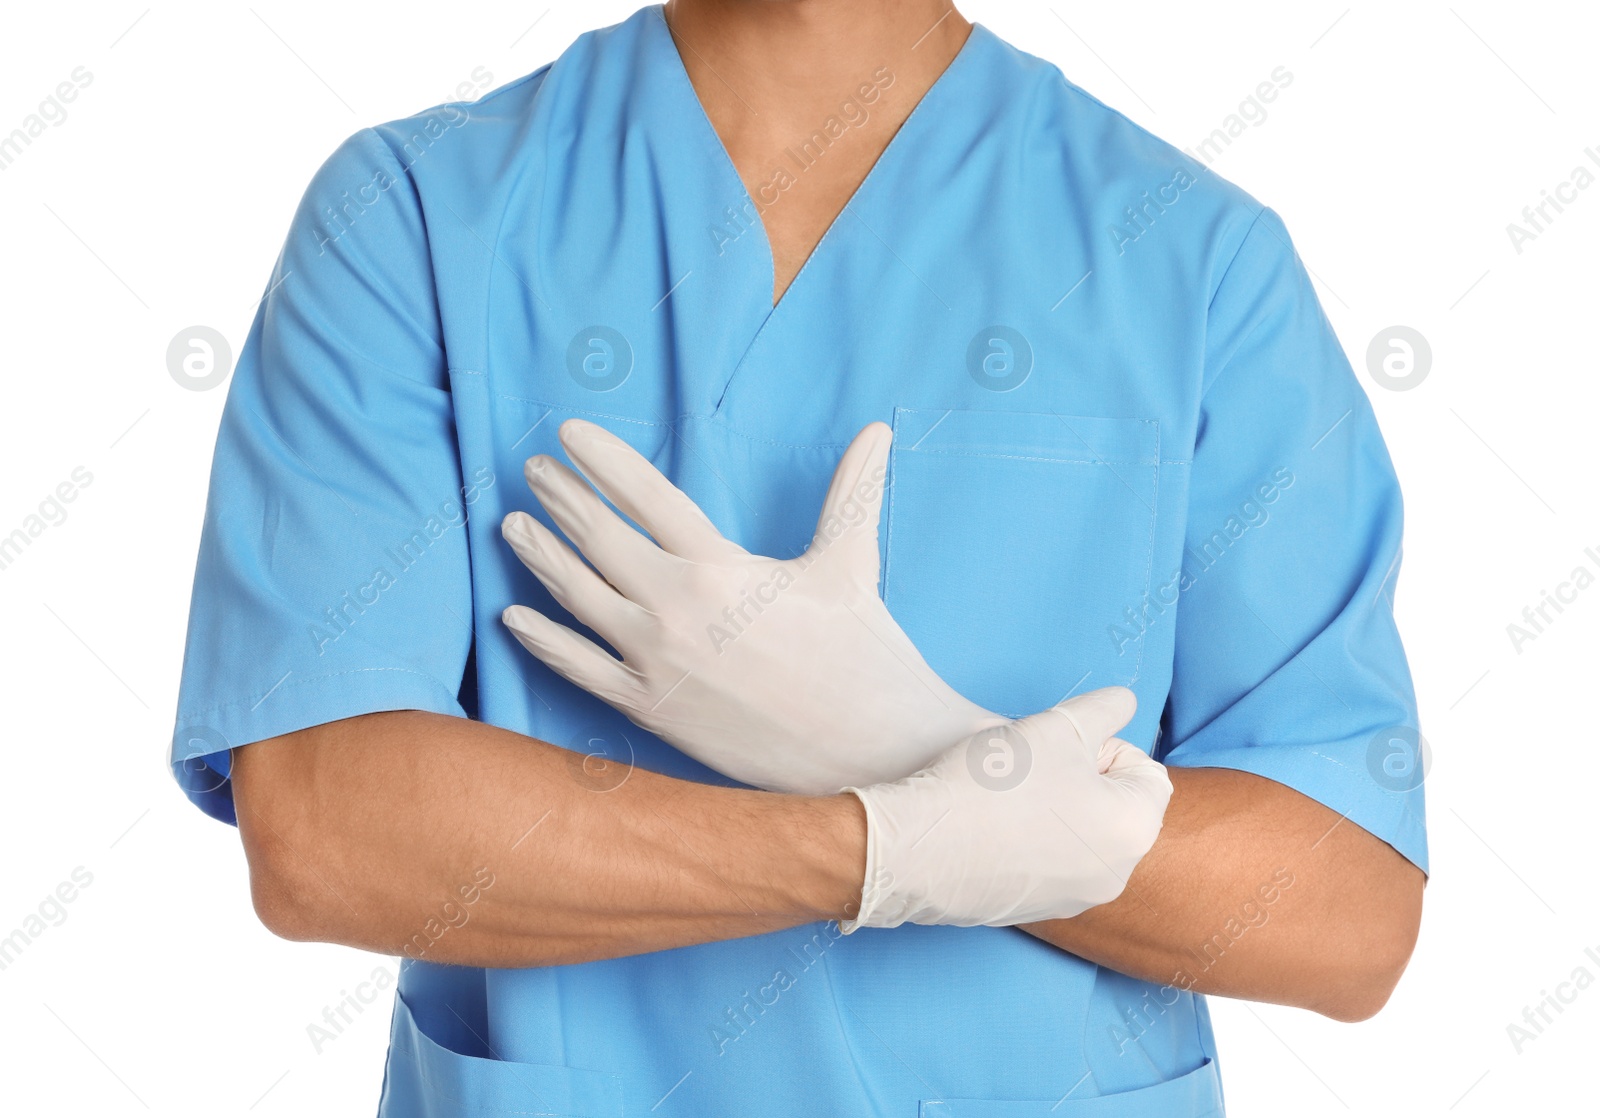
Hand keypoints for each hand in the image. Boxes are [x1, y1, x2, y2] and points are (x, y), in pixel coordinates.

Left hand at [501, 419, 1000, 794]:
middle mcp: (677, 609)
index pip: (646, 496)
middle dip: (561, 498)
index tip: (569, 433)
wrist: (869, 753)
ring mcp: (657, 662)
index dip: (603, 460)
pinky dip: (543, 641)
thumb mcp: (851, 564)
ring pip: (579, 598)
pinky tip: (514, 618)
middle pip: (598, 539)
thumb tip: (878, 431)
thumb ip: (853, 493)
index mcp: (722, 566)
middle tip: (536, 469)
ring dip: (540, 557)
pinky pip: (580, 669)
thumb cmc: (863, 656)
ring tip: (514, 525)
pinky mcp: (652, 709)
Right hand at [843, 687, 1172, 928]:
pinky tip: (989, 826)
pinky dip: (1028, 841)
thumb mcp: (1058, 725)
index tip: (1057, 748)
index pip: (1146, 771)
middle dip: (1080, 779)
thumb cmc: (993, 786)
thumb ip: (1104, 709)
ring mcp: (1074, 901)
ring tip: (1005, 795)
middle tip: (1031, 767)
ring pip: (1080, 834)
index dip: (1102, 746)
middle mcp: (1116, 876)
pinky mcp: (1034, 913)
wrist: (916, 848)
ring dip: (1055, 808)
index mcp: (1134, 831)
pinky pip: (1047, 864)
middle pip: (1115, 806)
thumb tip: (1124, 704)